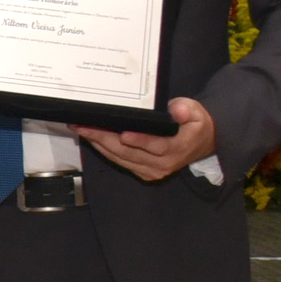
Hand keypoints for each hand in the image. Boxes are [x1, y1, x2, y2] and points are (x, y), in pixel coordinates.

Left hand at [73, 98, 217, 181]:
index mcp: (177, 148)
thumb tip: (178, 110)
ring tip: (81, 129)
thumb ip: (186, 110)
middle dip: (104, 138)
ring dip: (98, 144)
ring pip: (120, 158)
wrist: (200, 144)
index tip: (123, 134)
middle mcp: (162, 164)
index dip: (140, 141)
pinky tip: (91, 138)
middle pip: (129, 152)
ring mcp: (150, 170)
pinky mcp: (141, 172)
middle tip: (84, 125)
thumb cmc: (194, 124)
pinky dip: (104, 149)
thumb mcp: (196, 112)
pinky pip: (119, 161)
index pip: (157, 146)